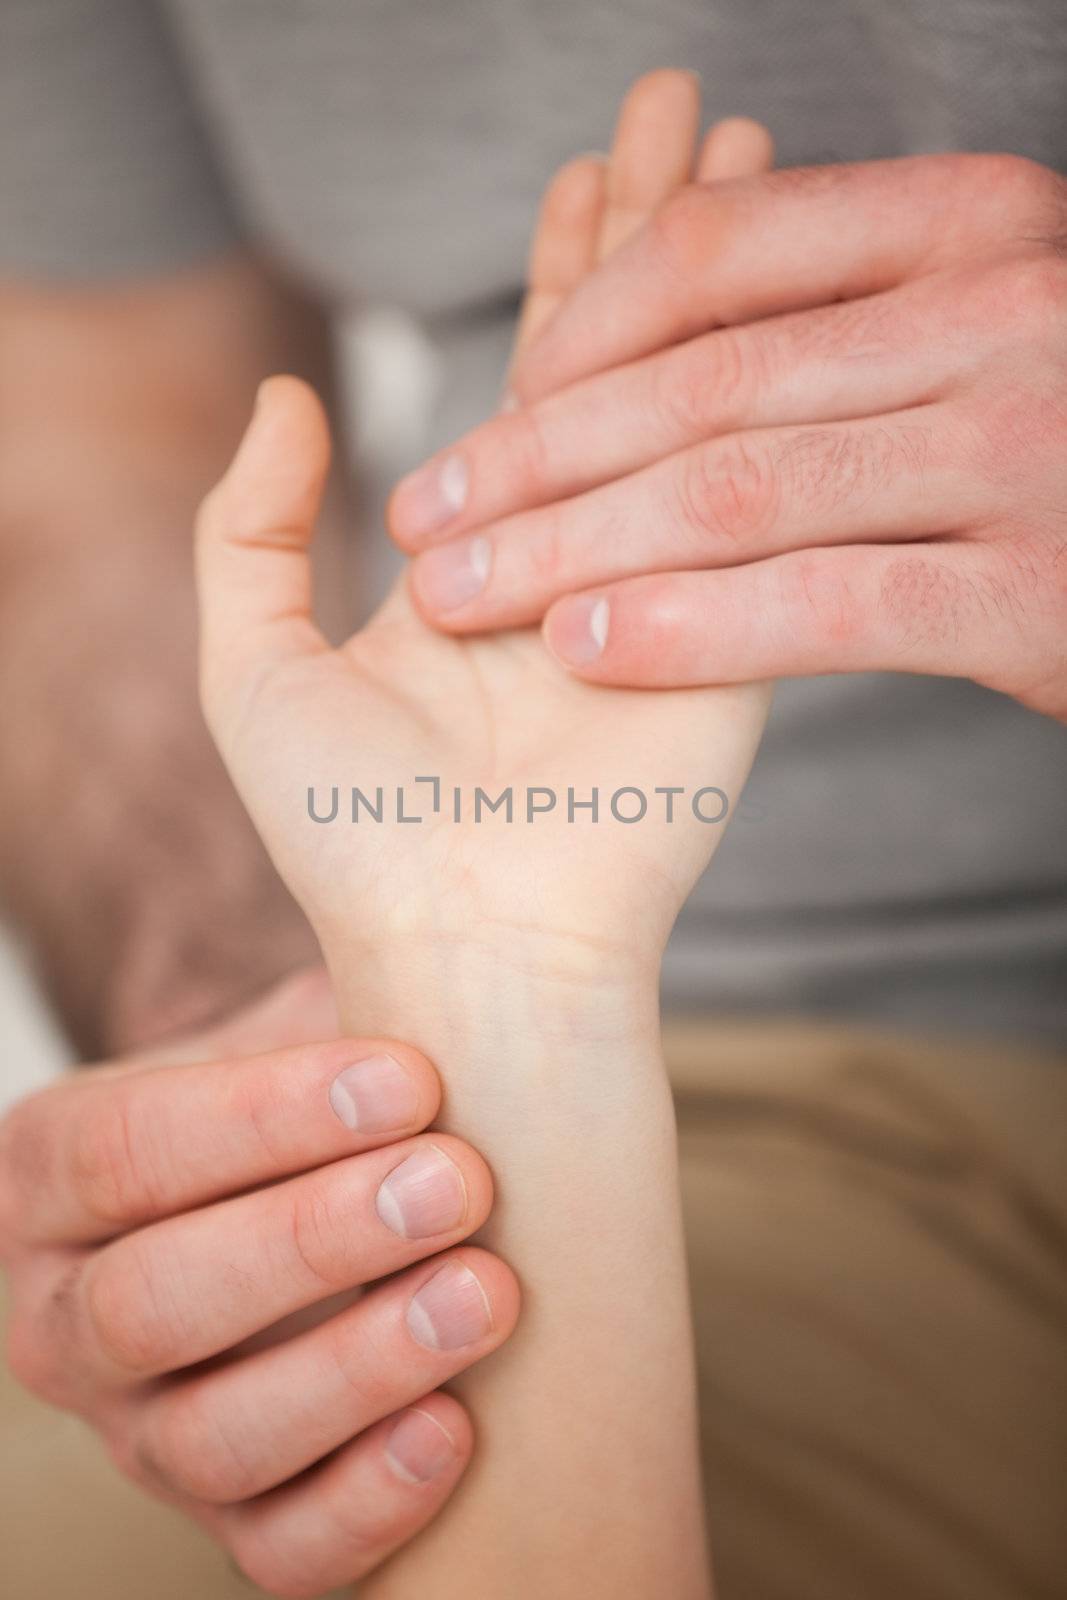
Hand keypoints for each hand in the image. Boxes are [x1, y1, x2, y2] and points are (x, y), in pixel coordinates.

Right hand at [0, 970, 517, 1597]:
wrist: (317, 1192)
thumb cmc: (321, 1091)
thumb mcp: (299, 1022)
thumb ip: (343, 987)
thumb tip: (454, 939)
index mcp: (57, 1172)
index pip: (126, 1150)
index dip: (264, 1120)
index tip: (410, 1080)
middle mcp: (67, 1315)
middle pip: (152, 1302)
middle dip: (311, 1243)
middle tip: (456, 1182)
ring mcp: (138, 1434)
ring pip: (211, 1438)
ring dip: (354, 1369)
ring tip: (485, 1294)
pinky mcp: (227, 1520)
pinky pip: (273, 1549)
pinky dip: (364, 1502)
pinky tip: (457, 1431)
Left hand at [194, 77, 769, 1598]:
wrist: (465, 944)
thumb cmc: (346, 835)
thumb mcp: (251, 665)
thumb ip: (249, 527)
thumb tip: (292, 396)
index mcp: (479, 549)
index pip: (532, 373)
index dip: (563, 265)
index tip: (592, 166)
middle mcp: (577, 547)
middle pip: (625, 351)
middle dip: (653, 226)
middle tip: (681, 110)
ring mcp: (662, 578)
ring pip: (696, 388)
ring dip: (720, 267)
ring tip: (740, 144)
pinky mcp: (732, 621)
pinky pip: (744, 480)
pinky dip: (764, 373)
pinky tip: (792, 279)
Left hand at [391, 154, 1066, 721]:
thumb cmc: (1066, 438)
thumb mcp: (984, 318)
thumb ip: (837, 301)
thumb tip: (660, 260)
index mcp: (971, 227)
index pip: (718, 256)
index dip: (577, 329)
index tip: (496, 404)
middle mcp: (995, 318)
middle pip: (702, 381)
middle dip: (537, 459)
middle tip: (424, 516)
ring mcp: (1017, 455)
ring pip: (741, 493)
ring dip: (575, 548)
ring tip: (461, 591)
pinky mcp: (1031, 598)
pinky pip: (829, 607)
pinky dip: (698, 629)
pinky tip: (590, 651)